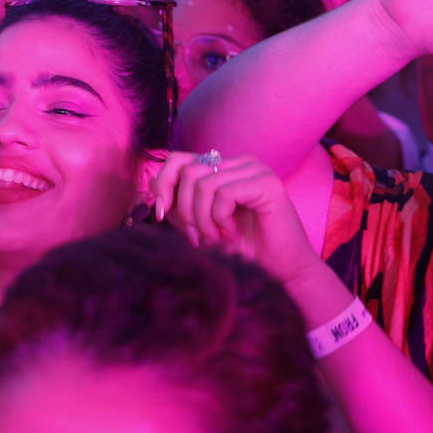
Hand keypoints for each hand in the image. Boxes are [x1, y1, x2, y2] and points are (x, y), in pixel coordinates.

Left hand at [152, 151, 319, 281]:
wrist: (282, 272)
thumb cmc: (243, 250)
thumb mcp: (200, 224)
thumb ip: (178, 205)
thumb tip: (150, 188)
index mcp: (224, 167)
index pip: (179, 159)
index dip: (164, 185)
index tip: (161, 215)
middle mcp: (239, 162)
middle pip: (187, 170)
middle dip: (183, 209)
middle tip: (197, 237)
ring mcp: (255, 169)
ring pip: (202, 183)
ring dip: (202, 219)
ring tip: (216, 238)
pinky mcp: (267, 183)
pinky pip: (223, 194)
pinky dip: (220, 219)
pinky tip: (232, 234)